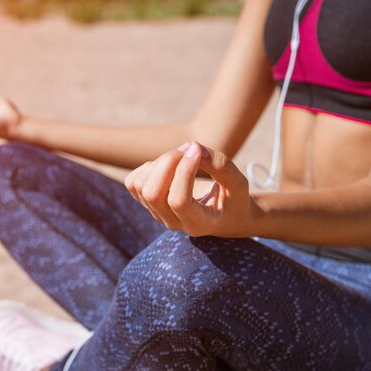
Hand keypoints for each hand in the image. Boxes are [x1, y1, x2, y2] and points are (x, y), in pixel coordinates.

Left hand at [125, 142, 258, 236]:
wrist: (224, 214)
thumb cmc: (233, 198)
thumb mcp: (237, 183)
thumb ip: (221, 166)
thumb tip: (193, 147)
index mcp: (198, 223)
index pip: (178, 201)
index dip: (184, 171)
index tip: (198, 151)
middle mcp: (174, 223)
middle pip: (153, 193)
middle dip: (168, 163)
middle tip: (189, 149)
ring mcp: (157, 215)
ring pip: (141, 185)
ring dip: (160, 162)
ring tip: (182, 156)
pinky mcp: (147, 203)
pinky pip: (133, 182)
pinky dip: (148, 167)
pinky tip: (168, 166)